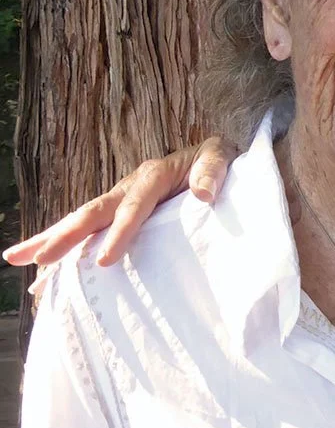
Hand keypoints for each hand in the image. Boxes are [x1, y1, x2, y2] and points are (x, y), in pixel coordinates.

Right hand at [3, 136, 238, 267]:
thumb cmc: (219, 159)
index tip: (104, 260)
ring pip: (82, 220)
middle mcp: (130, 186)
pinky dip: (67, 246)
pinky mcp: (122, 210)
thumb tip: (203, 193)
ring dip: (51, 240)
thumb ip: (213, 170)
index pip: (133, 207)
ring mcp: (122, 198)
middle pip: (92, 212)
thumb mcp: (221, 155)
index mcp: (153, 176)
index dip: (119, 232)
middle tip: (36, 260)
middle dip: (63, 236)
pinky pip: (92, 229)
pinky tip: (48, 272)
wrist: (216, 155)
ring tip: (17, 261)